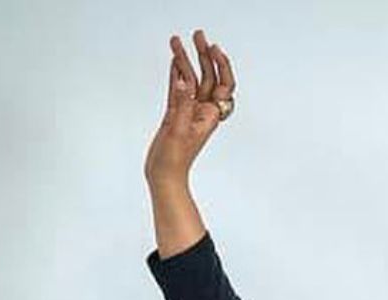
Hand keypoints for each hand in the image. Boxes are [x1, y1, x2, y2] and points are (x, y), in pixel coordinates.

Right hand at [144, 30, 235, 187]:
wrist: (164, 177)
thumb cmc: (174, 160)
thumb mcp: (178, 132)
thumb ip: (181, 106)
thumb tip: (184, 83)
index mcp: (209, 116)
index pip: (223, 86)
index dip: (222, 66)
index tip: (215, 49)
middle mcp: (201, 112)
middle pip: (207, 78)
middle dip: (204, 56)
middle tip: (197, 35)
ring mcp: (188, 112)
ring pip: (190, 81)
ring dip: (185, 61)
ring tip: (177, 41)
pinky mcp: (174, 115)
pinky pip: (177, 89)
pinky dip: (176, 74)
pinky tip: (174, 61)